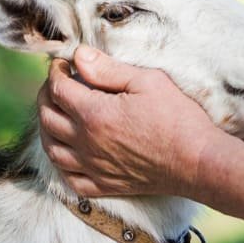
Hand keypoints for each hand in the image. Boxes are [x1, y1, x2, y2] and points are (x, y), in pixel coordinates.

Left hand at [37, 45, 218, 196]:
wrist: (197, 161)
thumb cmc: (177, 119)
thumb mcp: (147, 81)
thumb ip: (108, 69)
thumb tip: (78, 56)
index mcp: (94, 114)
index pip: (58, 89)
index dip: (55, 72)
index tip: (62, 65)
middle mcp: (87, 143)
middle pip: (47, 118)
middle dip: (46, 96)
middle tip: (56, 85)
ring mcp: (93, 168)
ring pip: (52, 150)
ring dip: (47, 129)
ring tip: (55, 116)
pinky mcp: (104, 186)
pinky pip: (70, 179)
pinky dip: (61, 165)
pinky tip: (67, 153)